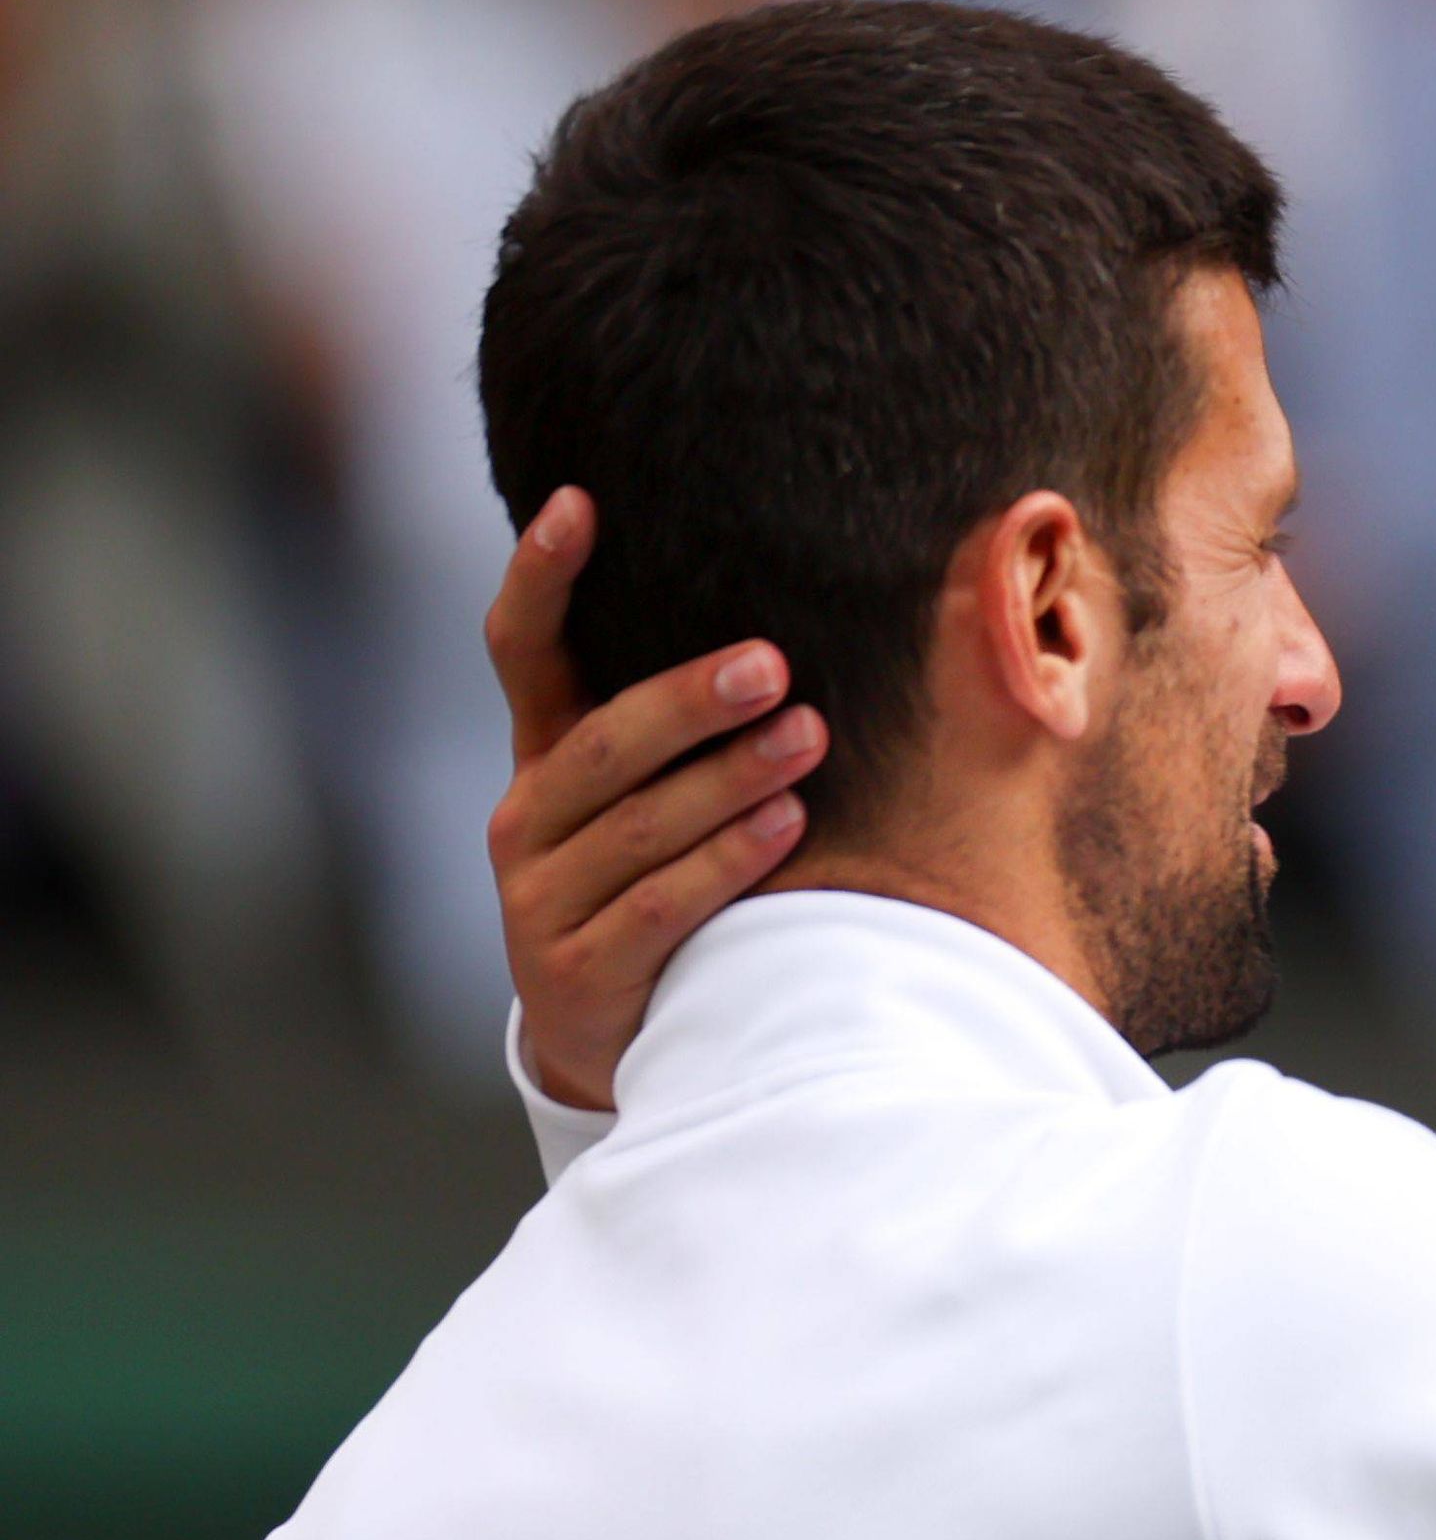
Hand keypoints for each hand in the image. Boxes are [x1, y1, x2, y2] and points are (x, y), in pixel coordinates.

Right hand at [482, 487, 826, 1108]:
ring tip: (809, 735)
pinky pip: (661, 904)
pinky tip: (785, 824)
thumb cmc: (649, 889)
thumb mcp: (647, 806)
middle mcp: (525, 820)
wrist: (607, 1038)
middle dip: (688, 699)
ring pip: (641, 825)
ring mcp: (541, 900)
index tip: (578, 501)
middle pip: (603, 744)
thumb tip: (792, 631)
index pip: (520, 652)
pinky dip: (726, 862)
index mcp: (541, 762)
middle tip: (773, 661)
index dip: (540, 578)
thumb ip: (687, 731)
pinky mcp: (578, 972)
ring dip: (730, 778)